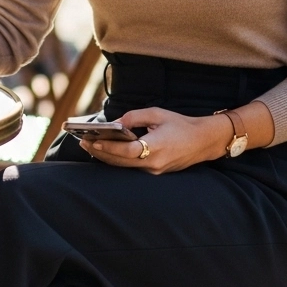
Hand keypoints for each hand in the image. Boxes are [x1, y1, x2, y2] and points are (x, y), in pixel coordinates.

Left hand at [80, 107, 231, 174]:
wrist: (203, 141)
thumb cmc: (181, 125)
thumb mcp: (157, 114)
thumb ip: (134, 117)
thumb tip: (115, 123)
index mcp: (156, 147)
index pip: (126, 151)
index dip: (108, 147)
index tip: (92, 141)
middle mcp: (154, 163)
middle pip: (120, 161)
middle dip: (100, 152)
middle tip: (83, 142)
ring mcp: (154, 171)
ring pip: (124, 166)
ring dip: (107, 157)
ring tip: (90, 146)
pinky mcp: (155, 172)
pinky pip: (132, 167)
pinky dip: (118, 159)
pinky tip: (107, 151)